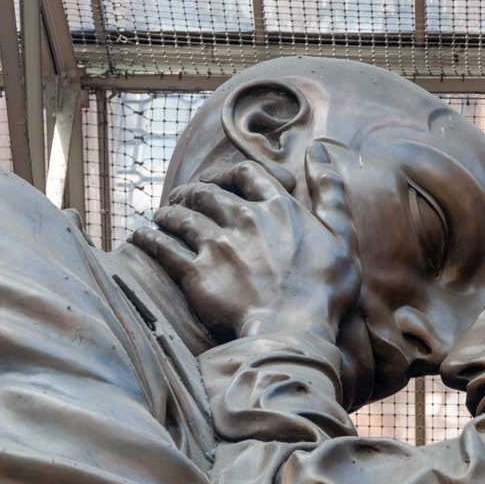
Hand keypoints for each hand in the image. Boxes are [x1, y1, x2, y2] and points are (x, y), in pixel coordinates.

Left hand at [130, 157, 360, 345]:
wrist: (293, 334)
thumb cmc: (325, 292)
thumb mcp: (343, 237)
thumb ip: (331, 191)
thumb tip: (321, 149)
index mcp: (279, 208)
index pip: (246, 173)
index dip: (229, 174)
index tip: (221, 183)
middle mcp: (244, 218)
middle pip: (207, 192)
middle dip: (192, 192)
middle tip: (183, 199)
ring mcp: (217, 245)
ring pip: (181, 215)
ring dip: (168, 212)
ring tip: (161, 216)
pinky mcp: (195, 273)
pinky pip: (162, 247)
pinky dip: (148, 237)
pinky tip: (141, 235)